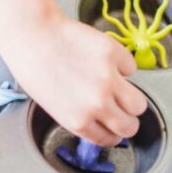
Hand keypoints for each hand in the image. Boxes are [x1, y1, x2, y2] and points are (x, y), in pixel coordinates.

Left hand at [0, 6, 147, 144]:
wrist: (32, 33)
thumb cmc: (33, 65)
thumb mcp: (51, 104)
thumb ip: (77, 115)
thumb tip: (97, 119)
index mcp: (77, 121)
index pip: (109, 139)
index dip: (112, 134)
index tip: (113, 128)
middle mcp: (96, 105)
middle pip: (130, 127)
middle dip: (126, 121)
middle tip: (121, 110)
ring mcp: (108, 80)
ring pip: (139, 104)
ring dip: (131, 98)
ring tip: (120, 89)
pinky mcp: (114, 55)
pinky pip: (131, 68)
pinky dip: (122, 65)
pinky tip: (106, 61)